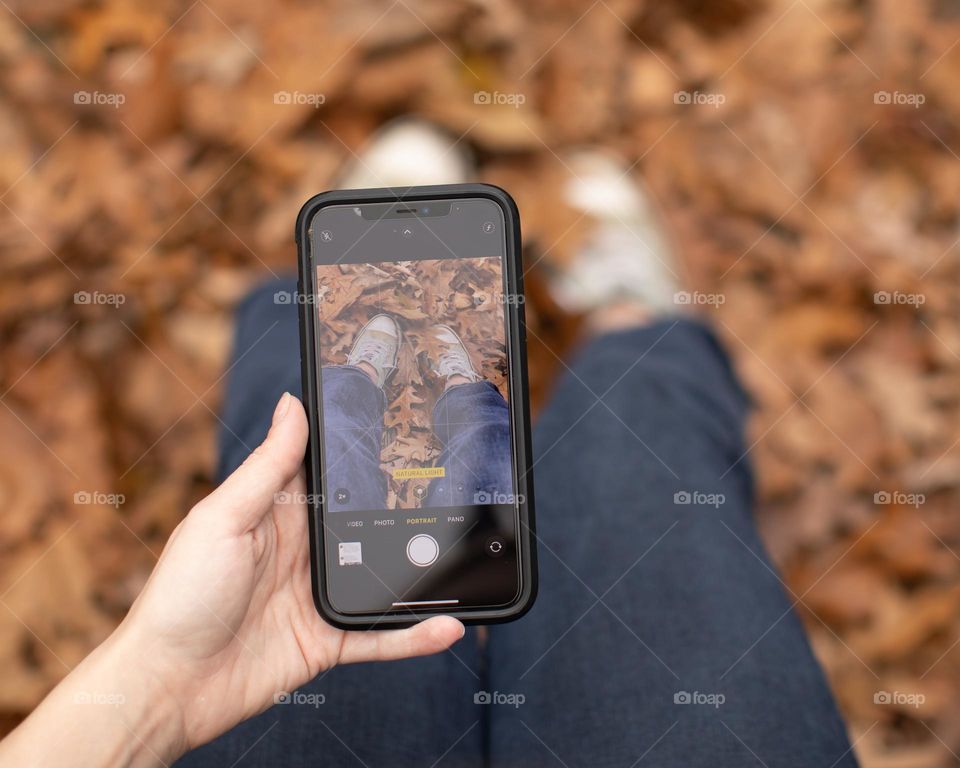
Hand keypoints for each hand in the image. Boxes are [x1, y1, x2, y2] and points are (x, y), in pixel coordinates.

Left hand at [0, 393, 463, 766]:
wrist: (166, 686)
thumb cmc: (180, 594)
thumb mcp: (224, 517)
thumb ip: (268, 466)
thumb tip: (291, 402)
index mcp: (278, 513)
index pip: (330, 474)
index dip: (363, 450)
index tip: (406, 424)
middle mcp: (303, 551)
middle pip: (367, 522)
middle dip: (408, 508)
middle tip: (458, 488)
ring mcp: (317, 596)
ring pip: (382, 578)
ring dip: (421, 574)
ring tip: (464, 559)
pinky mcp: (327, 640)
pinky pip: (379, 635)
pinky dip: (413, 634)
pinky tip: (447, 625)